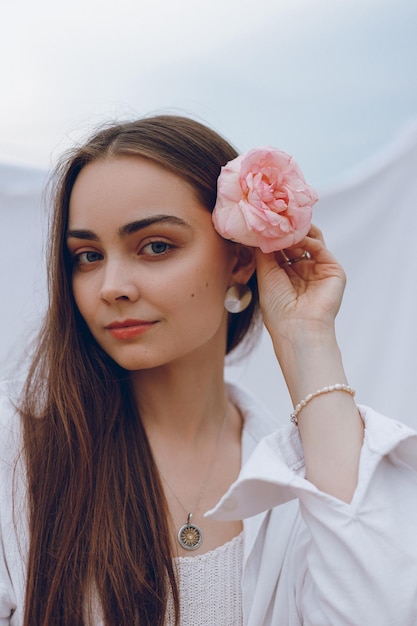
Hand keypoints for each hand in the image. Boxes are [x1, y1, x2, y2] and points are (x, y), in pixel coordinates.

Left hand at [255, 225, 345, 339]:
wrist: (297, 327)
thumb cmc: (277, 307)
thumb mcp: (266, 274)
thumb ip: (264, 251)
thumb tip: (261, 230)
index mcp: (285, 274)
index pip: (280, 247)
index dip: (273, 235)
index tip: (264, 221)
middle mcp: (302, 270)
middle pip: (295, 241)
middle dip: (286, 230)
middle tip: (276, 216)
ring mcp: (318, 269)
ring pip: (310, 240)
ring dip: (297, 231)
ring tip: (286, 223)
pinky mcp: (333, 269)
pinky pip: (320, 248)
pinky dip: (308, 240)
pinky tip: (296, 238)